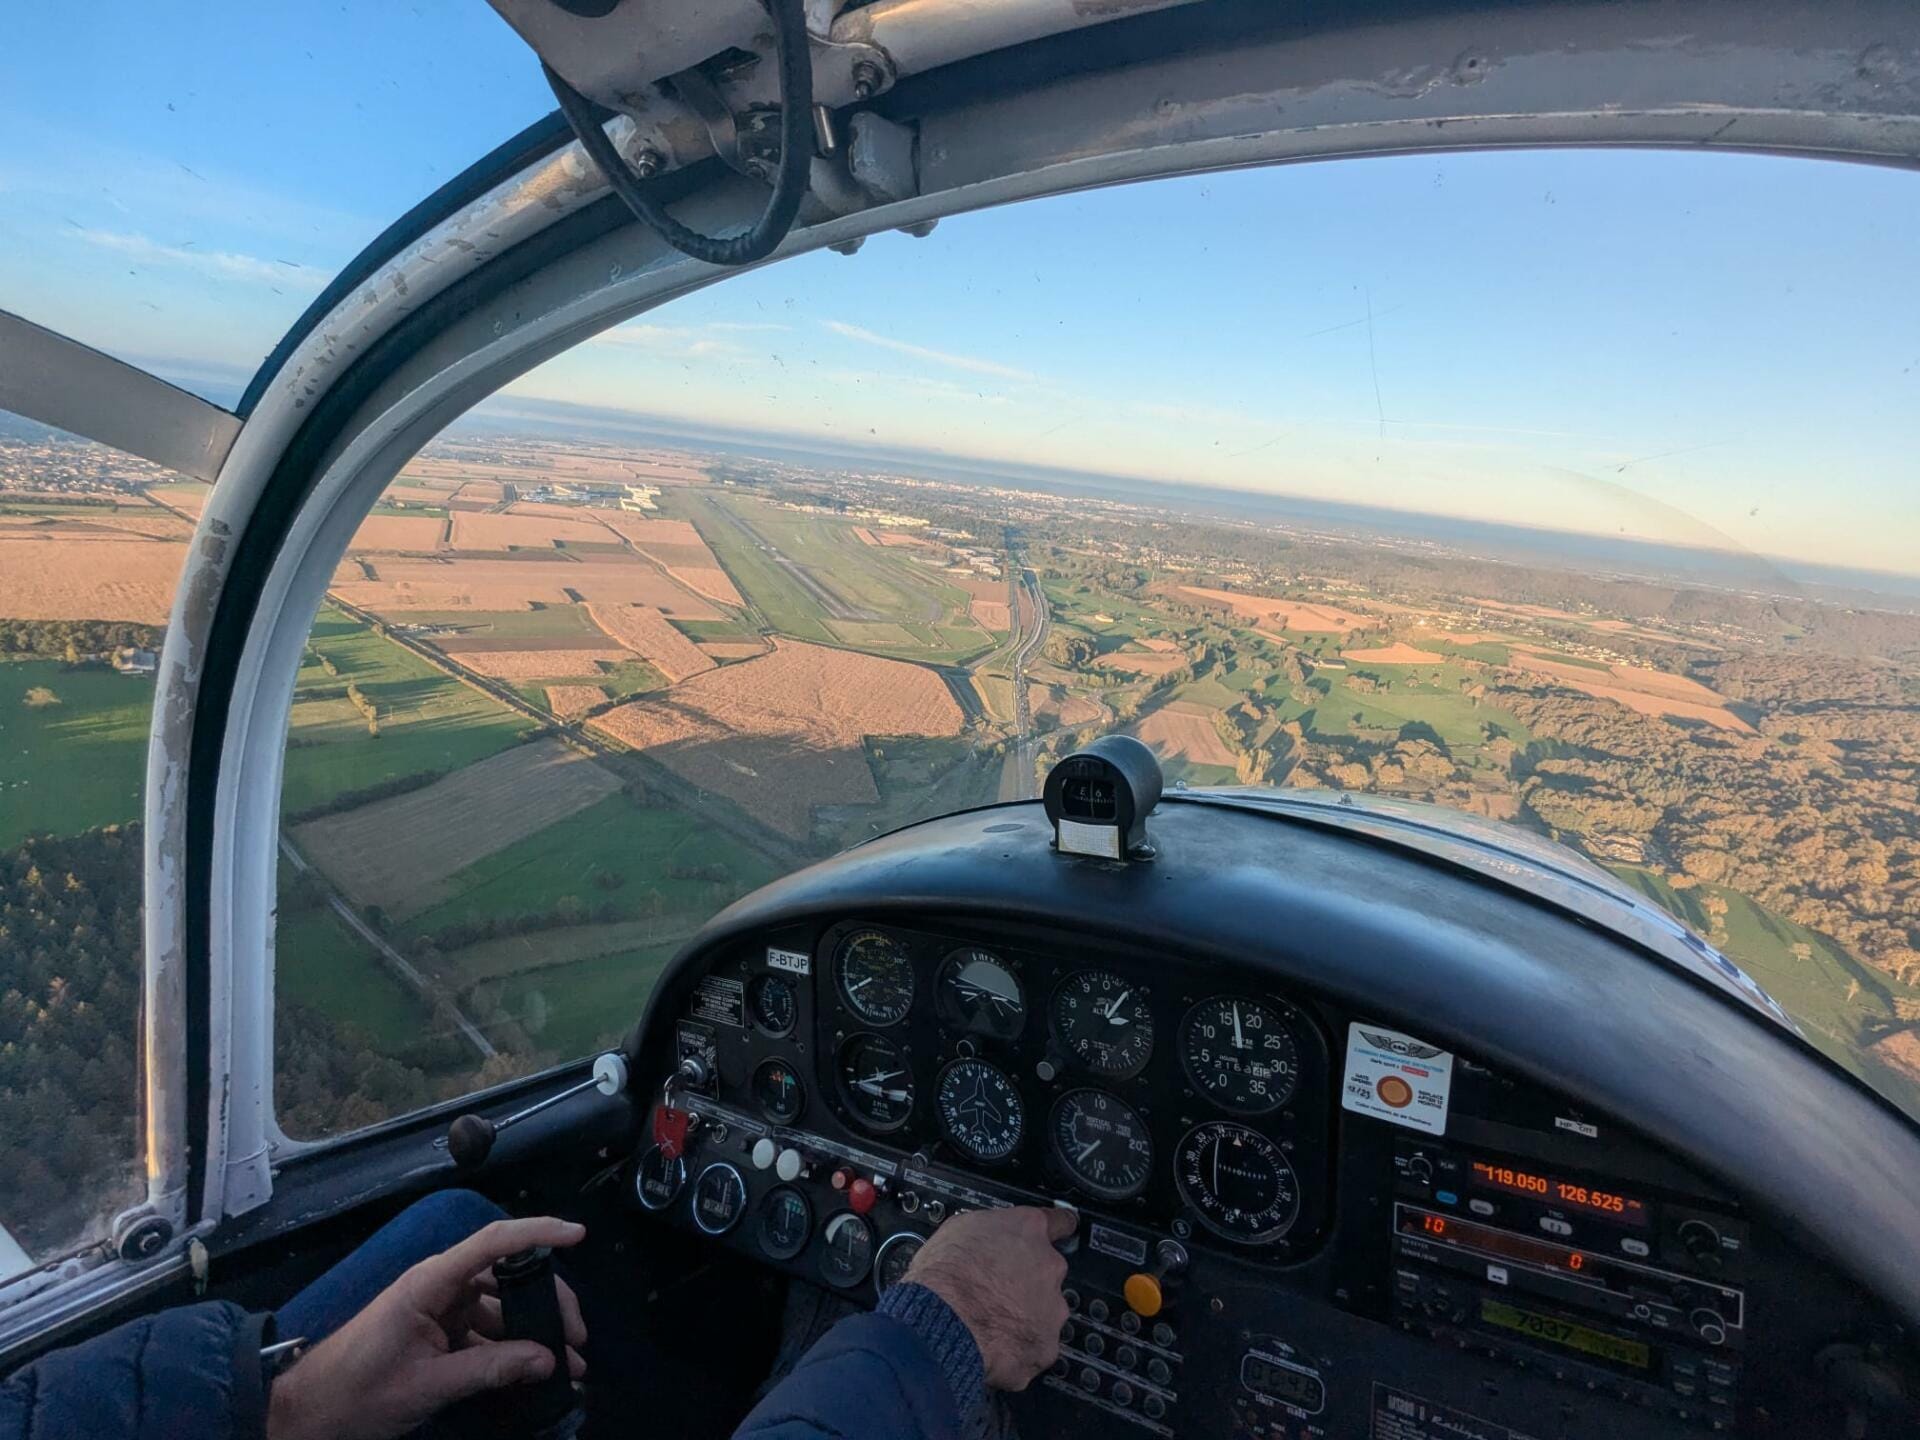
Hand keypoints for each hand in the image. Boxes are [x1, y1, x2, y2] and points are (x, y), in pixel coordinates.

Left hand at [267, 1217, 589, 1439]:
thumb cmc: (356, 1392)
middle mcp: (438, 1286)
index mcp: (430, 1281)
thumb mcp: (426, 1385)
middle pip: (507, 1278)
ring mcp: (437, 1310)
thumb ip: (489, 1370)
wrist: (305, 1414)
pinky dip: (509, 1351)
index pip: (493, 1243)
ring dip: (532, 1333)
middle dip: (547, 1303)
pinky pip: (482, 1333)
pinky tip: (532, 1372)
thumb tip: (547, 1360)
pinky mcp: (435, 1334)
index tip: (578, 1235)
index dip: (538, 1233)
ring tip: (566, 1363)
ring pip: (500, 1309)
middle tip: (578, 1338)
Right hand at [903, 1205, 1074, 1390]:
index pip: (1060, 1222)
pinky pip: (1035, 1348)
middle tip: (997, 1292)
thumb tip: (986, 1241)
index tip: (1058, 1233)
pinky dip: (1018, 1350)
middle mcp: (1049, 1266)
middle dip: (1029, 1282)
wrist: (940, 1320)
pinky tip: (994, 1347)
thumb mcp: (959, 1229)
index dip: (1056, 1229)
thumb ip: (989, 1233)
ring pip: (1046, 1313)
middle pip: (1050, 1273)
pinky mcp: (1046, 1346)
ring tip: (991, 1323)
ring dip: (1025, 1317)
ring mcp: (1052, 1308)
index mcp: (1028, 1230)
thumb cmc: (943, 1275)